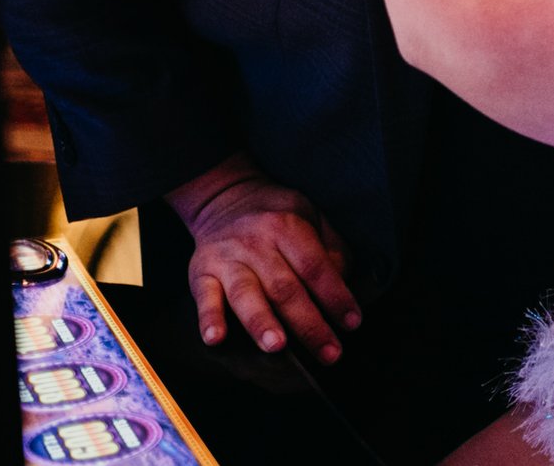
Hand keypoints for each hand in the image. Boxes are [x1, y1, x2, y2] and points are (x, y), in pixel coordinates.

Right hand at [168, 156, 361, 361]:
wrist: (224, 199)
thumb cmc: (278, 215)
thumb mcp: (312, 216)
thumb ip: (331, 249)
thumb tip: (343, 286)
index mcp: (288, 227)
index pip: (316, 268)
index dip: (335, 296)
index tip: (352, 323)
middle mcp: (256, 243)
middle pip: (285, 288)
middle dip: (308, 324)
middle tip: (329, 353)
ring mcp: (227, 259)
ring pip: (246, 295)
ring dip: (262, 323)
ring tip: (277, 347)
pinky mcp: (201, 273)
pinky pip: (204, 298)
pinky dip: (209, 319)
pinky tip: (216, 339)